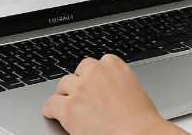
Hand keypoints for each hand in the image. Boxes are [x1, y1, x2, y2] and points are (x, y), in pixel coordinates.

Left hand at [42, 55, 185, 134]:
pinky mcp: (68, 108)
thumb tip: (105, 87)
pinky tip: (54, 113)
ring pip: (63, 85)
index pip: (94, 64)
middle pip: (77, 72)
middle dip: (78, 83)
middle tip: (82, 96)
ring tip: (69, 104)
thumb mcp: (132, 87)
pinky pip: (51, 104)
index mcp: (113, 65)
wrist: (138, 134)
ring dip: (66, 95)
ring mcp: (80, 89)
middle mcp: (95, 72)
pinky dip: (51, 109)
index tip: (92, 84)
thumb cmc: (140, 117)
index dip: (92, 77)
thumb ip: (115, 81)